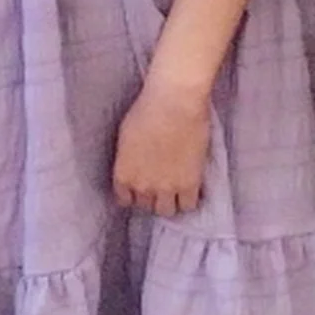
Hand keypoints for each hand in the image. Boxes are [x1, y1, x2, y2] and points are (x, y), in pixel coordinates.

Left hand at [113, 76, 211, 215]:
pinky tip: (192, 186)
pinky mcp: (189, 184)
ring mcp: (166, 187)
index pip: (125, 199)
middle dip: (152, 196)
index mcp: (123, 174)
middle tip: (161, 184)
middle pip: (146, 206)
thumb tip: (136, 162)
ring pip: (167, 211)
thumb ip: (129, 157)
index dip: (134, 193)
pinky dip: (189, 198)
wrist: (174, 103)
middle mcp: (141, 186)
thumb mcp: (127, 135)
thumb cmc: (148, 109)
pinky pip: (188, 205)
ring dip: (171, 201)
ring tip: (177, 188)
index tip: (142, 186)